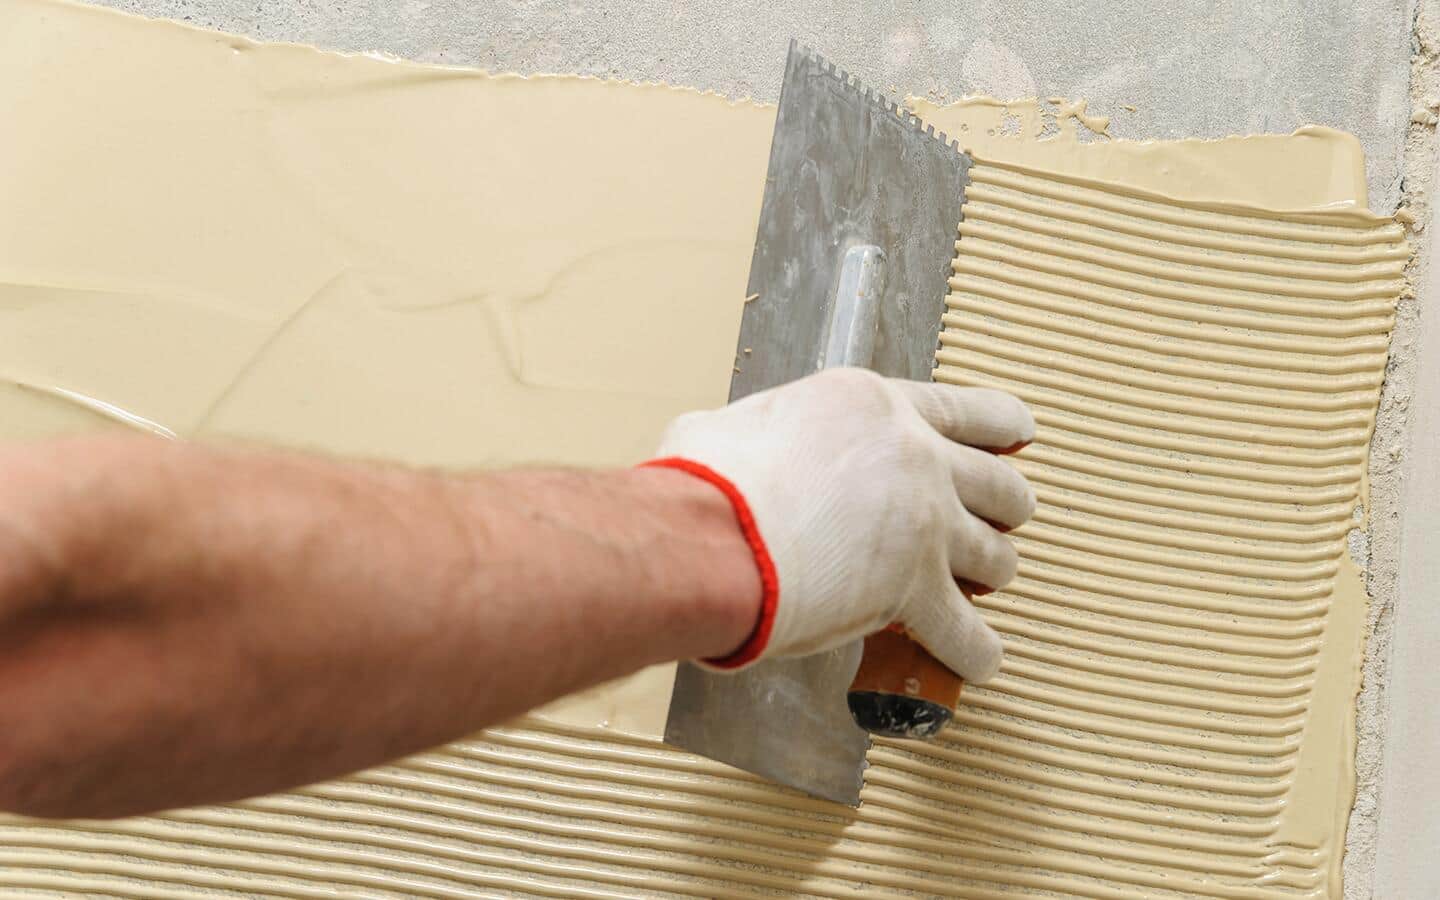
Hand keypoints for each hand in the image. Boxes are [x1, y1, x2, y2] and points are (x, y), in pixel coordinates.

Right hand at [648, 368, 1034, 680]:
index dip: (1004, 428)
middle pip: (1001, 487)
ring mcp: (926, 525)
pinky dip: (976, 652)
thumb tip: (727, 446)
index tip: (1020, 438)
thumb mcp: (740, 422)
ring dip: (990, 575)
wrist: (709, 535)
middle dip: (1003, 511)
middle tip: (990, 525)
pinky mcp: (917, 591)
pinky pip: (970, 635)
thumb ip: (765, 433)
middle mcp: (916, 458)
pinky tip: (975, 659)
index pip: (969, 412)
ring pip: (998, 557)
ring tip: (977, 589)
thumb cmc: (706, 480)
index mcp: (875, 408)